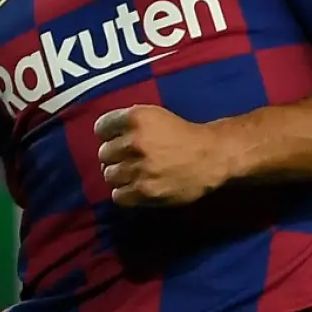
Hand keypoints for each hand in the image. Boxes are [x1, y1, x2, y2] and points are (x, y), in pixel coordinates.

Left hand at [94, 105, 227, 207]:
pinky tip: (136, 187)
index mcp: (136, 117)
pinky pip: (118, 195)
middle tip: (129, 159)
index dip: (108, 135)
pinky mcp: (146, 190)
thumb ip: (128, 122)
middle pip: (104, 153)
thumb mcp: (154, 115)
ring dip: (119, 175)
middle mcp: (135, 141)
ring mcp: (140, 167)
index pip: (101, 128)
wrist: (210, 156)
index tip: (117, 140)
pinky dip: (124, 193)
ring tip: (133, 174)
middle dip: (114, 156)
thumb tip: (103, 137)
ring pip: (109, 175)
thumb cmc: (181, 134)